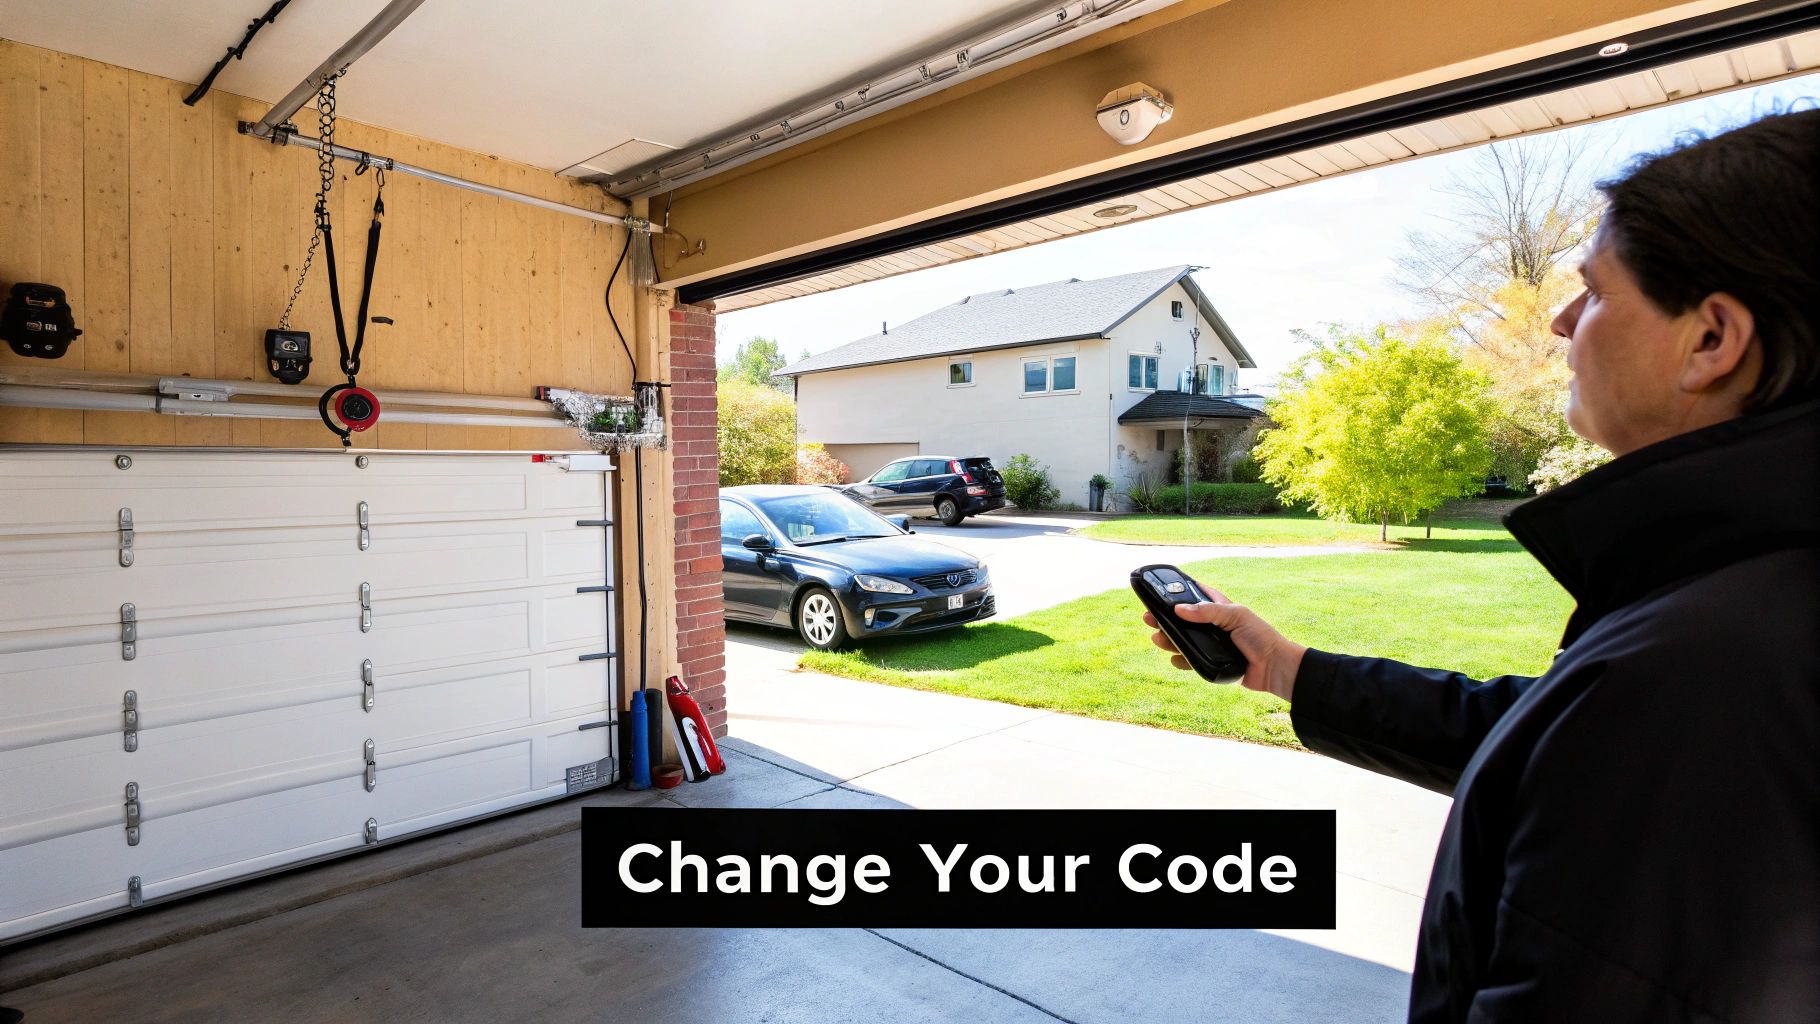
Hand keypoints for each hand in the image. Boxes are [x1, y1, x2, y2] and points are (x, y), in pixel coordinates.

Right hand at [1143, 579, 1304, 701]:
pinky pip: (1189, 660)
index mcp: (1218, 607)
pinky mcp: (1209, 661)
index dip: (1176, 593)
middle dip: (1164, 618)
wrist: (1273, 668)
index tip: (1157, 591)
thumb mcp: (1235, 616)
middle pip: (1181, 619)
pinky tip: (1175, 658)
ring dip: (1168, 639)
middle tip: (1149, 618)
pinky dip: (1180, 660)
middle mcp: (1211, 625)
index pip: (1193, 594)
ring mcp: (1209, 643)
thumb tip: (1178, 609)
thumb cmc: (1260, 636)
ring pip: (1181, 640)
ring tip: (1158, 639)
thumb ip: (1207, 611)